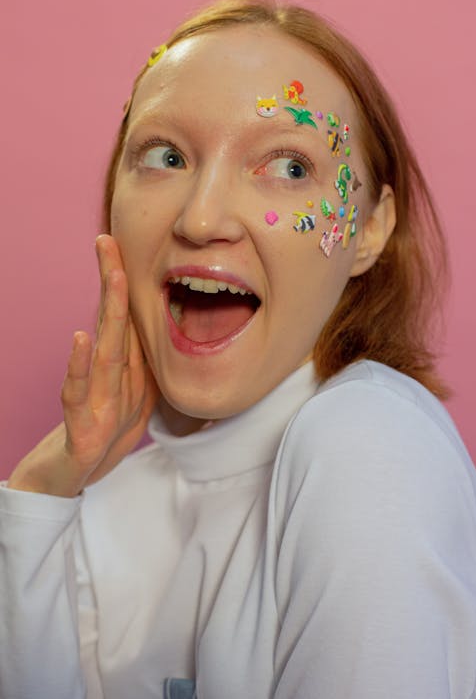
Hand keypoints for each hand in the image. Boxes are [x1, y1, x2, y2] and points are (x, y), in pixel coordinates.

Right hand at [7, 235, 157, 496]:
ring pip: (103, 351)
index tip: (122, 247)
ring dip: (109, 311)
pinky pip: (79, 394)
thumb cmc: (102, 433)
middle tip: (109, 241)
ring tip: (112, 275)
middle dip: (113, 281)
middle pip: (111, 323)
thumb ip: (145, 368)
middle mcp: (104, 377)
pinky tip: (80, 338)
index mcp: (119, 369)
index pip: (123, 319)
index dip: (125, 284)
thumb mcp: (136, 400)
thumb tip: (163, 338)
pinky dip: (80, 367)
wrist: (69, 477)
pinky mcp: (81, 425)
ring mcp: (91, 399)